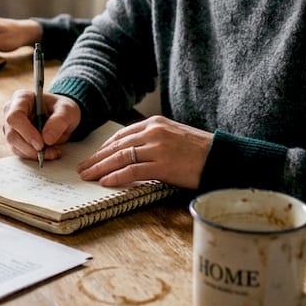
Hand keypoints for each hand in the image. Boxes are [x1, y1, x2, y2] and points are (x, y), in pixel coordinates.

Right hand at [1, 90, 81, 160]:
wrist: (62, 117)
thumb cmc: (62, 109)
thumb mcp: (67, 111)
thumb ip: (59, 121)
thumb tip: (47, 138)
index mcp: (22, 99)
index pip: (15, 116)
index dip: (26, 132)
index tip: (41, 144)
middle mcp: (12, 112)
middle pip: (12, 134)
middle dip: (30, 147)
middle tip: (49, 152)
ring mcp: (12, 127)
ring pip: (15, 146)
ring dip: (34, 153)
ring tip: (53, 152)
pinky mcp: (16, 139)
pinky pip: (20, 152)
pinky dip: (34, 156)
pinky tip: (49, 152)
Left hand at [76, 116, 211, 187]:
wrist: (222, 158)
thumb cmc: (200, 151)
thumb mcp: (173, 136)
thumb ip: (153, 140)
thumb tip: (132, 153)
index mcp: (155, 123)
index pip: (122, 135)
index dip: (104, 148)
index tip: (94, 157)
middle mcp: (154, 132)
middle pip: (117, 146)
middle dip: (97, 158)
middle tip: (83, 168)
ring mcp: (158, 148)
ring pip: (120, 157)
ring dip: (100, 168)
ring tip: (88, 176)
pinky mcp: (163, 165)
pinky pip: (133, 171)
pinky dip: (116, 176)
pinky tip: (105, 182)